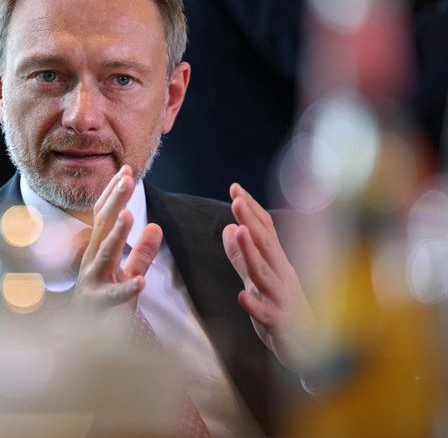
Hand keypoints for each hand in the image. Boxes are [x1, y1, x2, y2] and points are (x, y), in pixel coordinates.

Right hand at [72, 165, 162, 307]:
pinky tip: (141, 282)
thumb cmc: (105, 307)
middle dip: (115, 201)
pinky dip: (126, 289)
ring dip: (116, 234)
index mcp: (97, 252)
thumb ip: (142, 253)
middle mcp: (91, 262)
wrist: (82, 344)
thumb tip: (157, 227)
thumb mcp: (126, 274)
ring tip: (128, 215)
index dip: (114, 193)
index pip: (104, 217)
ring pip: (104, 254)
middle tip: (127, 178)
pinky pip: (114, 297)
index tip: (127, 169)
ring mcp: (92, 282)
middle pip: (103, 226)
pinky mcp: (98, 306)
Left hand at [222, 183, 318, 372]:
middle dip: (251, 220)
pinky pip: (267, 314)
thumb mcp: (258, 280)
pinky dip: (255, 305)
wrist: (310, 352)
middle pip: (266, 244)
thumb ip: (241, 257)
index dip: (251, 209)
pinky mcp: (281, 324)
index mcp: (278, 263)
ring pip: (266, 274)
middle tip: (236, 199)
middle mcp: (283, 275)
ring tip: (239, 232)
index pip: (265, 230)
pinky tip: (242, 296)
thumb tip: (228, 228)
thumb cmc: (283, 311)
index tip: (235, 187)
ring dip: (252, 253)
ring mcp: (283, 299)